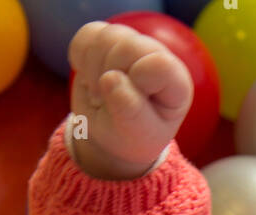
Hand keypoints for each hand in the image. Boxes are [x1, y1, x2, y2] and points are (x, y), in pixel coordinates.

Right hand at [67, 21, 193, 179]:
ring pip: (106, 37)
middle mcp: (157, 56)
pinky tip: (88, 77)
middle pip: (128, 45)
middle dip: (109, 75)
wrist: (111, 135)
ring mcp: (131, 44)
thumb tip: (110, 78)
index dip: (138, 80)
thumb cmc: (132, 138)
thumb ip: (131, 111)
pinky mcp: (106, 38)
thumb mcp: (136, 135)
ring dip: (92, 69)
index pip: (159, 65)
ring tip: (98, 94)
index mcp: (176, 83)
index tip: (131, 104)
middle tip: (105, 102)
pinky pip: (87, 34)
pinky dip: (80, 57)